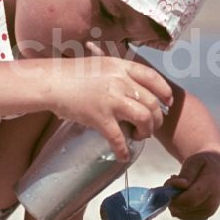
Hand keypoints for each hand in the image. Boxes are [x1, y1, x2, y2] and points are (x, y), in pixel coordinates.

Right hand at [49, 42, 172, 160]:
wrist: (52, 82)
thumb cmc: (73, 73)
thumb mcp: (101, 64)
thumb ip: (119, 73)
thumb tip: (133, 88)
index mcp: (122, 67)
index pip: (154, 78)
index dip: (165, 92)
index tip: (167, 103)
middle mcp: (121, 82)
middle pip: (152, 103)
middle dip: (156, 119)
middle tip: (150, 126)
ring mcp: (111, 100)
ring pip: (144, 118)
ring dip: (146, 131)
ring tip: (139, 136)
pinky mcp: (100, 117)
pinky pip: (118, 138)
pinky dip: (123, 150)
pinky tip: (123, 155)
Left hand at [165, 151, 219, 219]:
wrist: (217, 170)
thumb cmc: (204, 163)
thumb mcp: (195, 160)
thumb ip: (187, 173)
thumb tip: (180, 185)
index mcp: (211, 188)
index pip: (189, 200)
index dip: (175, 194)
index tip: (171, 180)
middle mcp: (212, 204)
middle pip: (182, 208)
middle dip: (171, 195)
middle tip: (172, 180)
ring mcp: (208, 213)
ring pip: (179, 213)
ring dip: (173, 200)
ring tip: (178, 186)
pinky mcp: (203, 216)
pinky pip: (181, 215)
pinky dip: (177, 205)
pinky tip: (181, 193)